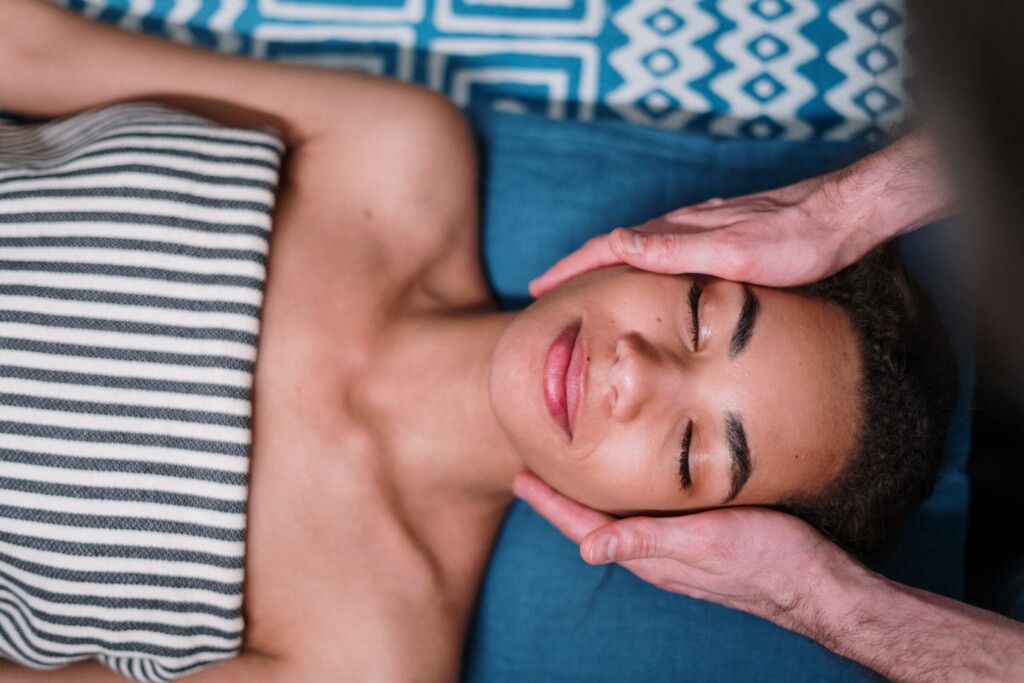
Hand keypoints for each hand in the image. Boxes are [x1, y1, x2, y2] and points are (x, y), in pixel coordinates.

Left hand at [512, 472, 867, 627]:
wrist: (818, 583)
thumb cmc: (766, 559)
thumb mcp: (705, 543)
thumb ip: (648, 542)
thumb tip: (587, 551)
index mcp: (650, 554)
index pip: (585, 527)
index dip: (551, 503)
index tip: (520, 478)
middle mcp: (657, 553)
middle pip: (594, 523)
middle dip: (562, 499)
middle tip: (533, 471)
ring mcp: (678, 550)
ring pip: (620, 521)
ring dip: (590, 500)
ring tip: (569, 476)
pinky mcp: (700, 540)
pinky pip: (647, 518)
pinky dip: (626, 499)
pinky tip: (633, 486)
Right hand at [529, 132, 951, 296]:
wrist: (840, 217)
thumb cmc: (792, 241)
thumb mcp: (731, 252)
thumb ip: (673, 249)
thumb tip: (613, 243)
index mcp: (675, 233)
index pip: (605, 249)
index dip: (568, 269)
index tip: (537, 289)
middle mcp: (681, 228)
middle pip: (613, 248)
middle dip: (575, 269)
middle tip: (546, 292)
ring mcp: (698, 231)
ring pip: (636, 250)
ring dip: (603, 267)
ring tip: (582, 288)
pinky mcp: (716, 237)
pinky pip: (661, 252)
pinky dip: (637, 266)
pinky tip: (644, 277)